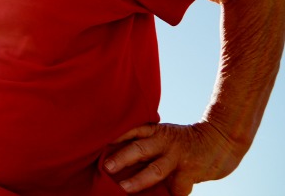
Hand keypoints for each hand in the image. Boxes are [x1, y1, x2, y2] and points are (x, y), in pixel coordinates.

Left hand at [104, 122, 242, 194]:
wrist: (221, 141)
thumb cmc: (185, 141)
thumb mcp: (165, 135)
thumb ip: (148, 143)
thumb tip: (117, 156)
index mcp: (156, 131)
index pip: (132, 132)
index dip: (116, 137)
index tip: (100, 144)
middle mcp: (165, 142)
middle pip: (139, 149)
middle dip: (122, 158)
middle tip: (106, 166)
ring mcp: (177, 159)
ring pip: (155, 170)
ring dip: (138, 180)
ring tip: (124, 187)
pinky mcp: (189, 174)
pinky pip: (176, 190)